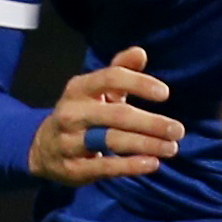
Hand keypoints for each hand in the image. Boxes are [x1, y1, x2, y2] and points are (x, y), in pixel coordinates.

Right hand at [30, 46, 180, 183]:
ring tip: (172, 147)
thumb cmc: (82, 112)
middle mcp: (72, 113)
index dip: (138, 84)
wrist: (43, 148)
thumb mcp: (96, 90)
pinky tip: (152, 163)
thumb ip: (119, 70)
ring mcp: (70, 141)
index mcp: (79, 88)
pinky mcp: (74, 168)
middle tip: (178, 130)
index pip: (110, 78)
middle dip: (150, 122)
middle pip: (116, 114)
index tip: (165, 94)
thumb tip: (140, 52)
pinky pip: (105, 166)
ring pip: (111, 140)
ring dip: (146, 144)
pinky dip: (130, 165)